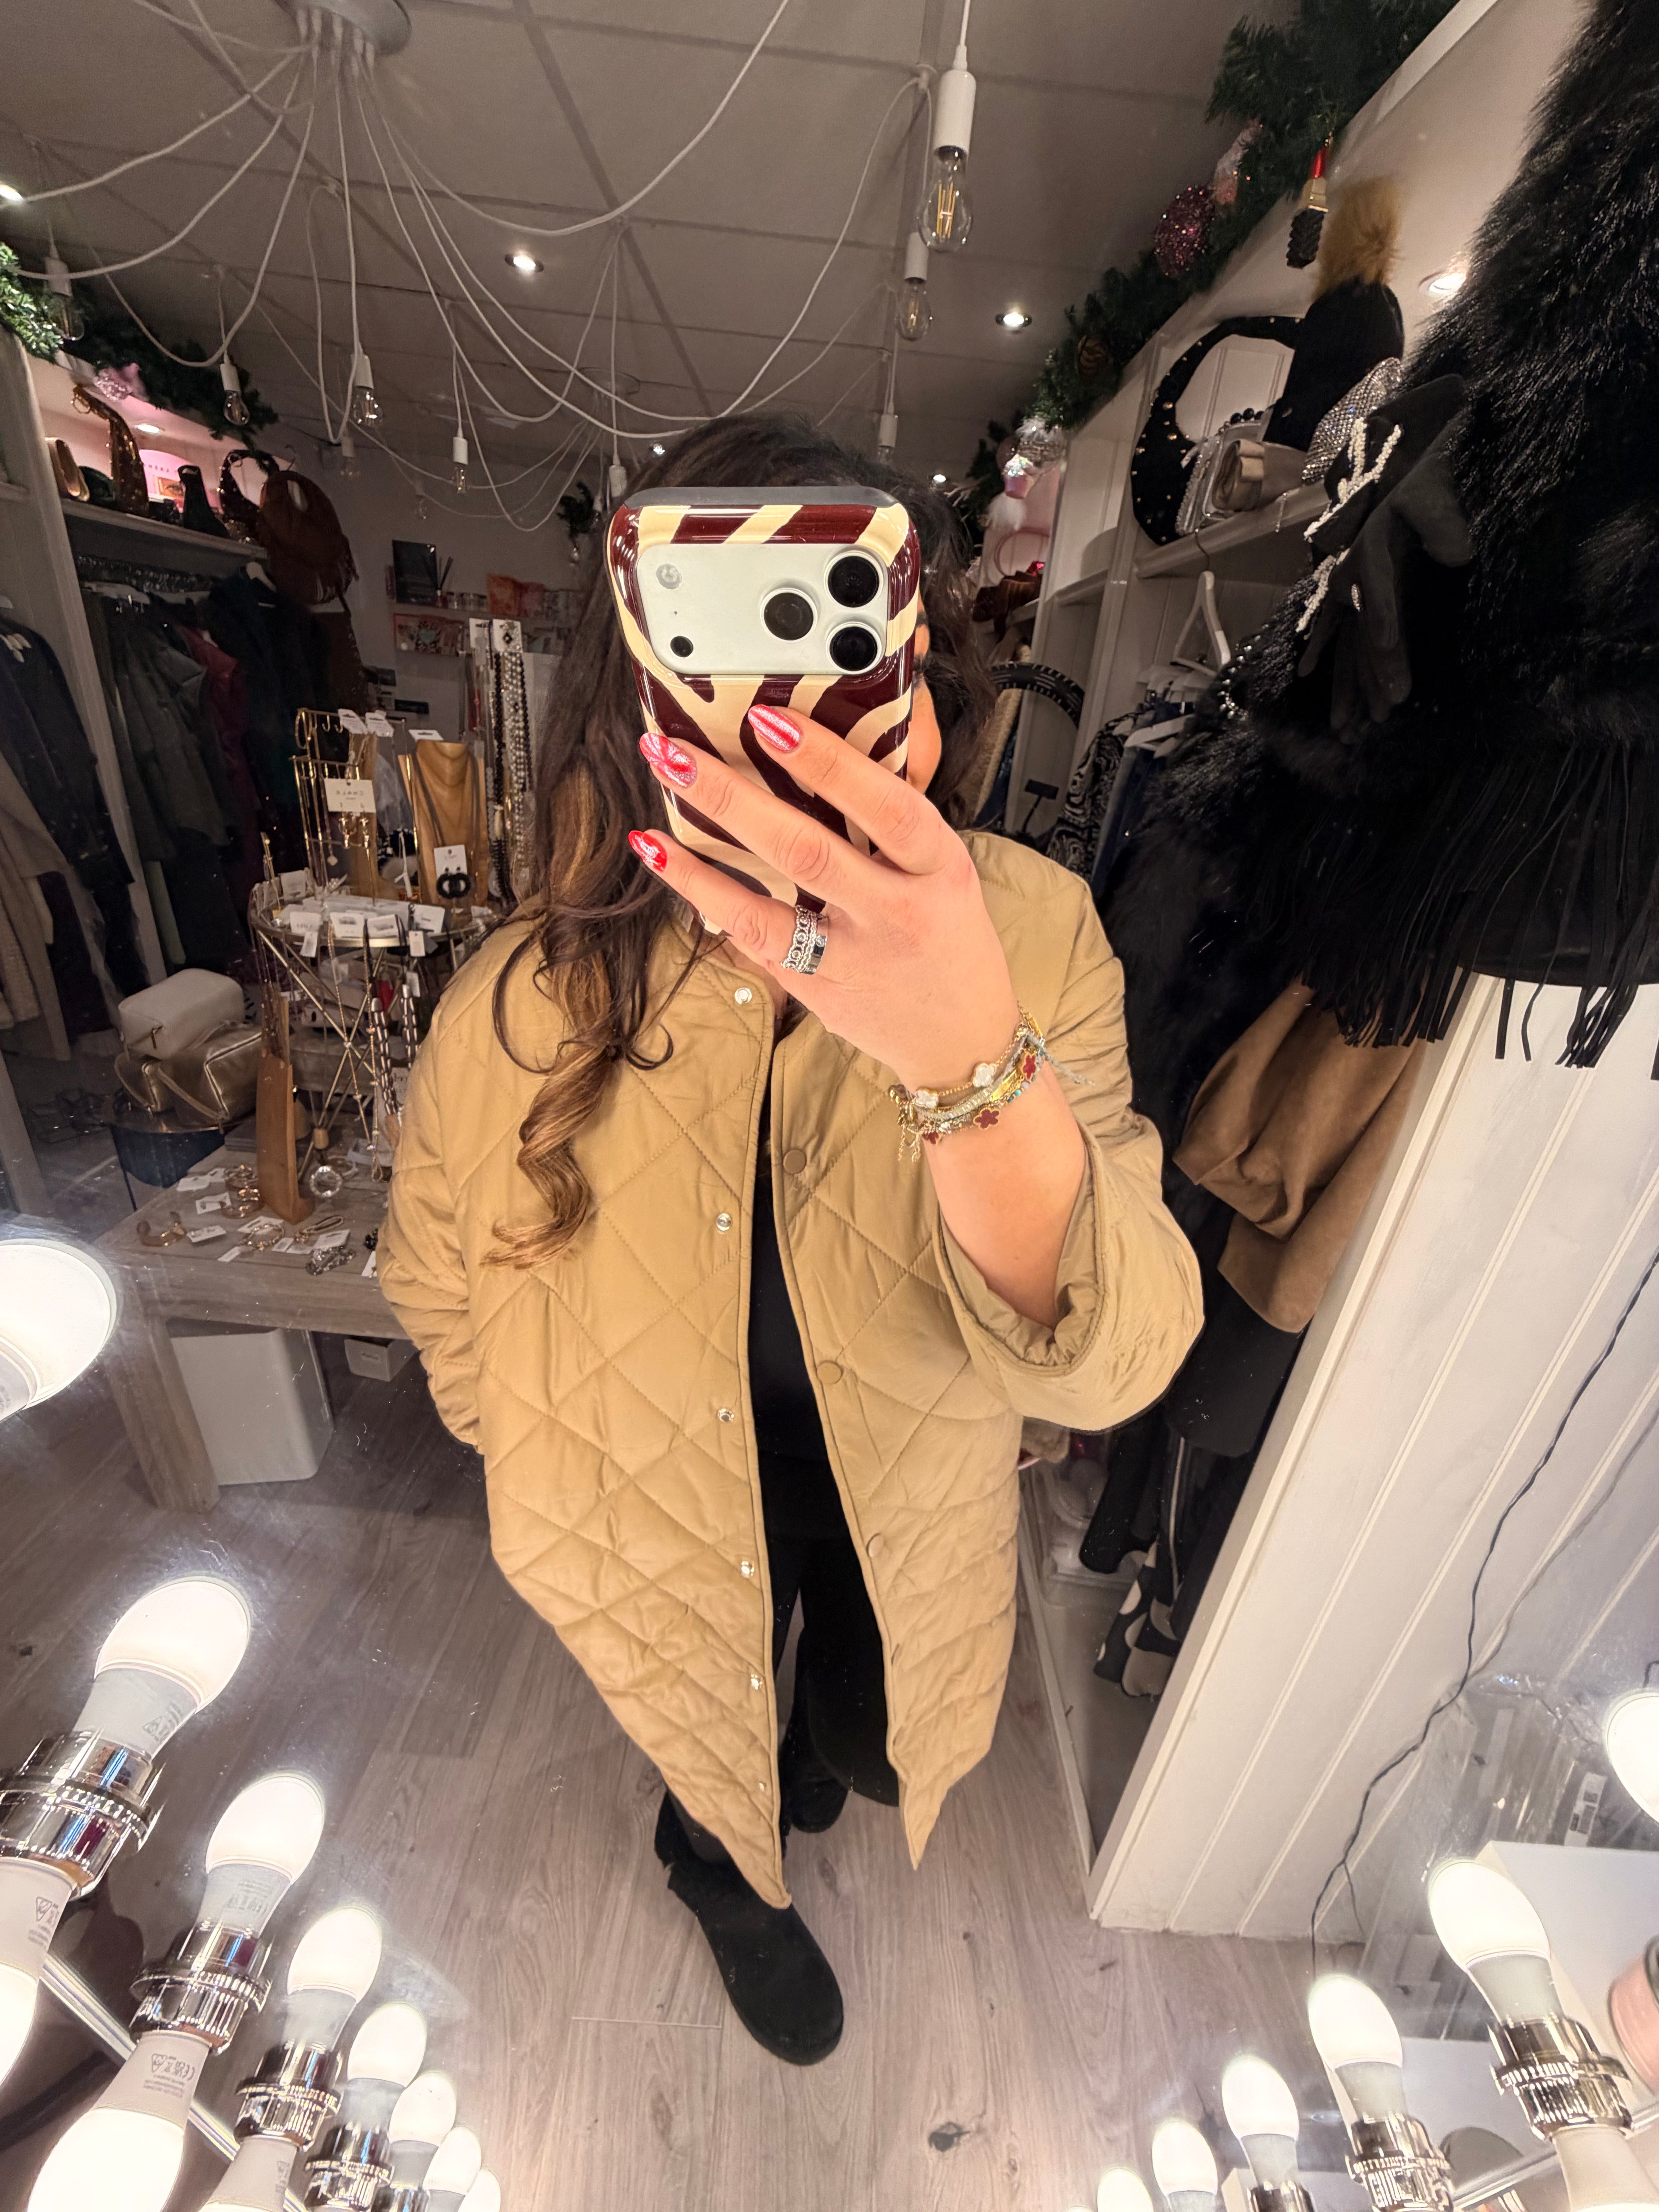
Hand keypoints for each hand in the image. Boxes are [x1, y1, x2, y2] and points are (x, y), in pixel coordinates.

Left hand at [630, 705, 1019, 1090]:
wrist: (962, 1035)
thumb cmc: (949, 937)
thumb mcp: (947, 870)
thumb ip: (892, 821)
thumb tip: (819, 751)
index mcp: (939, 868)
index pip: (885, 806)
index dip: (827, 762)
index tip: (770, 721)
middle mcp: (897, 912)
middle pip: (808, 850)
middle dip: (735, 797)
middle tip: (678, 752)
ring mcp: (852, 957)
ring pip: (765, 906)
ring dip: (701, 855)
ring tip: (658, 804)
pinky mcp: (816, 988)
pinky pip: (750, 936)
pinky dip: (703, 893)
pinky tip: (663, 857)